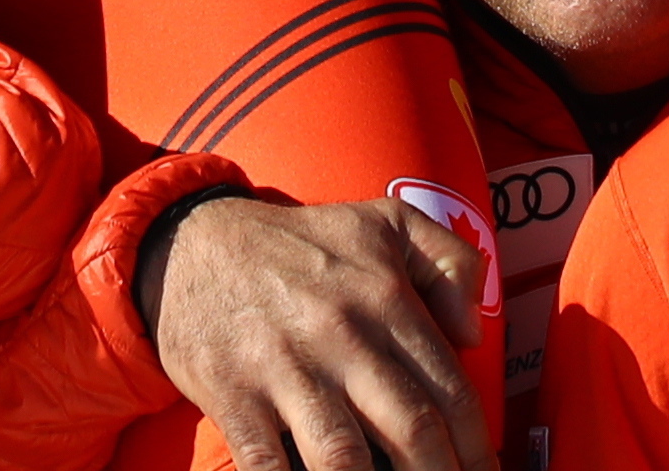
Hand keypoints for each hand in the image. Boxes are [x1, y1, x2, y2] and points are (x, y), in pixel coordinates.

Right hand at [139, 190, 488, 470]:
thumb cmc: (299, 243)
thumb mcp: (383, 223)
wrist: (190, 242)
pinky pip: (270, 465)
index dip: (478, 446)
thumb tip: (474, 334)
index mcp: (384, 298)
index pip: (451, 390)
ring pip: (345, 458)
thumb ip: (448, 261)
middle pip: (412, 431)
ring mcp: (285, 370)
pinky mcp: (235, 396)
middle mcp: (342, 336)